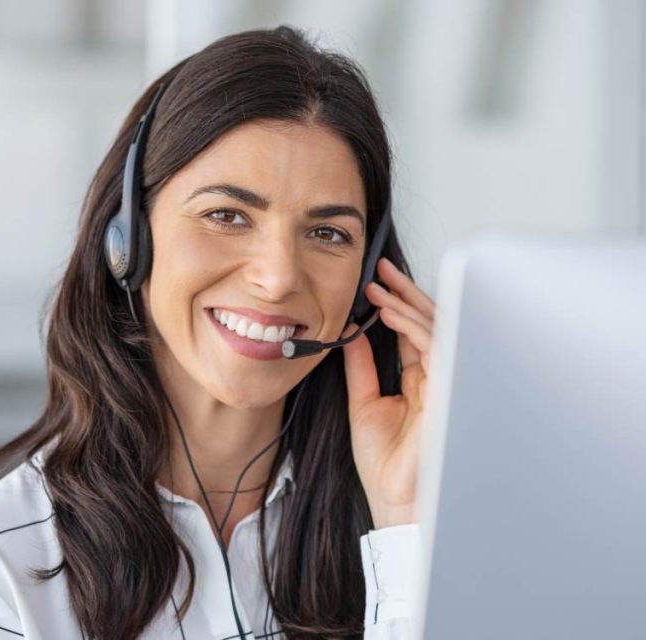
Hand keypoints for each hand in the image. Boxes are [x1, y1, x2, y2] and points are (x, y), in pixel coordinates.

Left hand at [342, 257, 435, 528]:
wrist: (395, 499)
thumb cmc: (385, 464)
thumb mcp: (363, 402)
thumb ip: (361, 366)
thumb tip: (351, 334)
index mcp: (419, 381)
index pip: (412, 332)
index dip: (396, 304)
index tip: (376, 282)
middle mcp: (436, 377)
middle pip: (429, 323)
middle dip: (407, 292)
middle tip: (383, 269)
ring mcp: (445, 383)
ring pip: (436, 330)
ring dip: (406, 304)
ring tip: (381, 287)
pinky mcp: (448, 390)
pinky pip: (435, 347)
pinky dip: (413, 326)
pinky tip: (390, 312)